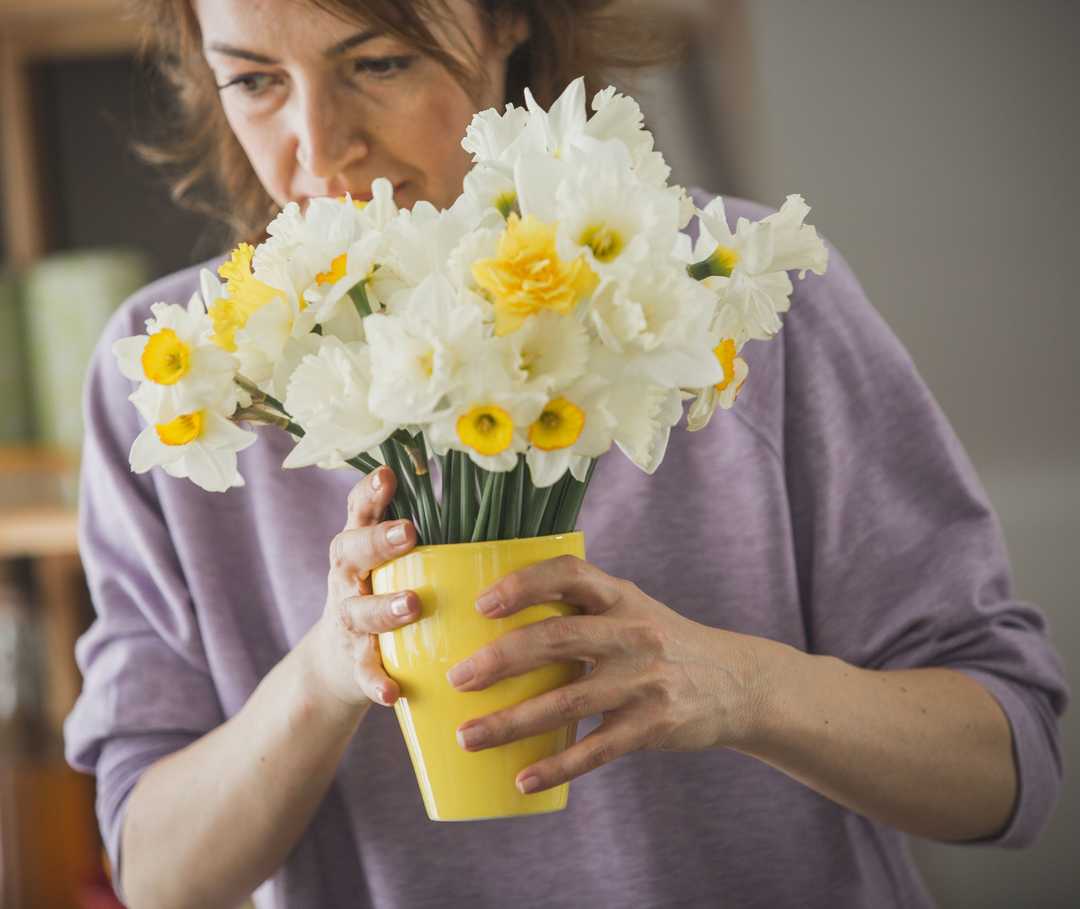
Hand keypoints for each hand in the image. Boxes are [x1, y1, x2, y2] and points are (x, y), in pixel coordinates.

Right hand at [306, 465, 420, 709]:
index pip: (359, 512)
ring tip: (411, 604)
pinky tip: (392, 691)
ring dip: (383, 608)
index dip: (369, 492)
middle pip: (351, 553)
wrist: (336, 662)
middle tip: (410, 532)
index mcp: (358, 549)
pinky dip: (376, 681)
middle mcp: (348, 579)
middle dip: (379, 541)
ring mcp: (349, 622)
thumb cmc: (379, 593)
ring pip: (359, 612)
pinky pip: (364, 672)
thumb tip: (467, 482)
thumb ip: (409, 526)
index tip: (388, 475)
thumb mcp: (385, 558)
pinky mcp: (355, 663)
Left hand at [447, 556, 764, 794]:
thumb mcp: (632, 609)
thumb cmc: (662, 641)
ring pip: (566, 702)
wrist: (737, 682)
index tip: (483, 603)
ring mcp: (643, 681)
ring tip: (468, 737)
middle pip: (558, 639)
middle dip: (501, 660)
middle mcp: (633, 632)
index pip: (569, 574)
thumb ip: (580, 609)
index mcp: (621, 596)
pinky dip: (555, 767)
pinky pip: (595, 751)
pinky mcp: (652, 726)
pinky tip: (521, 779)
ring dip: (511, 722)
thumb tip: (495, 619)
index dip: (524, 584)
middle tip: (459, 679)